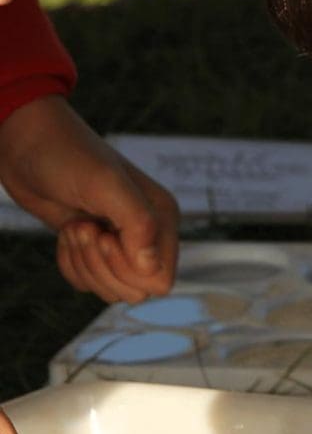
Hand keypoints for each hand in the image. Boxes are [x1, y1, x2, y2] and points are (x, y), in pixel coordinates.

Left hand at [0, 95, 178, 302]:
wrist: (28, 144)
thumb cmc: (68, 156)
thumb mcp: (107, 185)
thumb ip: (138, 225)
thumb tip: (152, 269)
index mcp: (162, 217)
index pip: (160, 278)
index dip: (130, 271)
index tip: (107, 237)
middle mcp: (146, 233)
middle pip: (134, 289)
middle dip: (101, 266)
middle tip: (86, 228)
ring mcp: (119, 242)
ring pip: (109, 288)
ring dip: (83, 263)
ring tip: (75, 225)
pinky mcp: (91, 248)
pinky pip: (85, 282)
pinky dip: (69, 264)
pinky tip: (68, 231)